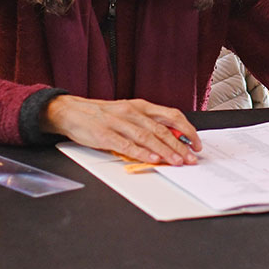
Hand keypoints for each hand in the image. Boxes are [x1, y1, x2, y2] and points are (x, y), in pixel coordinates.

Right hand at [42, 95, 199, 164]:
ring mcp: (118, 122)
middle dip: (180, 145)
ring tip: (176, 161)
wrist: (71, 111)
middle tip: (191, 158)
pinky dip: (141, 152)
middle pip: (162, 128)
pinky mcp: (105, 134)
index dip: (186, 130)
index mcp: (140, 106)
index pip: (171, 116)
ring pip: (147, 136)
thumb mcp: (128, 113)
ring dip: (164, 150)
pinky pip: (126, 144)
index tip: (196, 144)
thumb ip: (147, 124)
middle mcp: (132, 112)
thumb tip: (171, 139)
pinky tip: (151, 158)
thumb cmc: (102, 115)